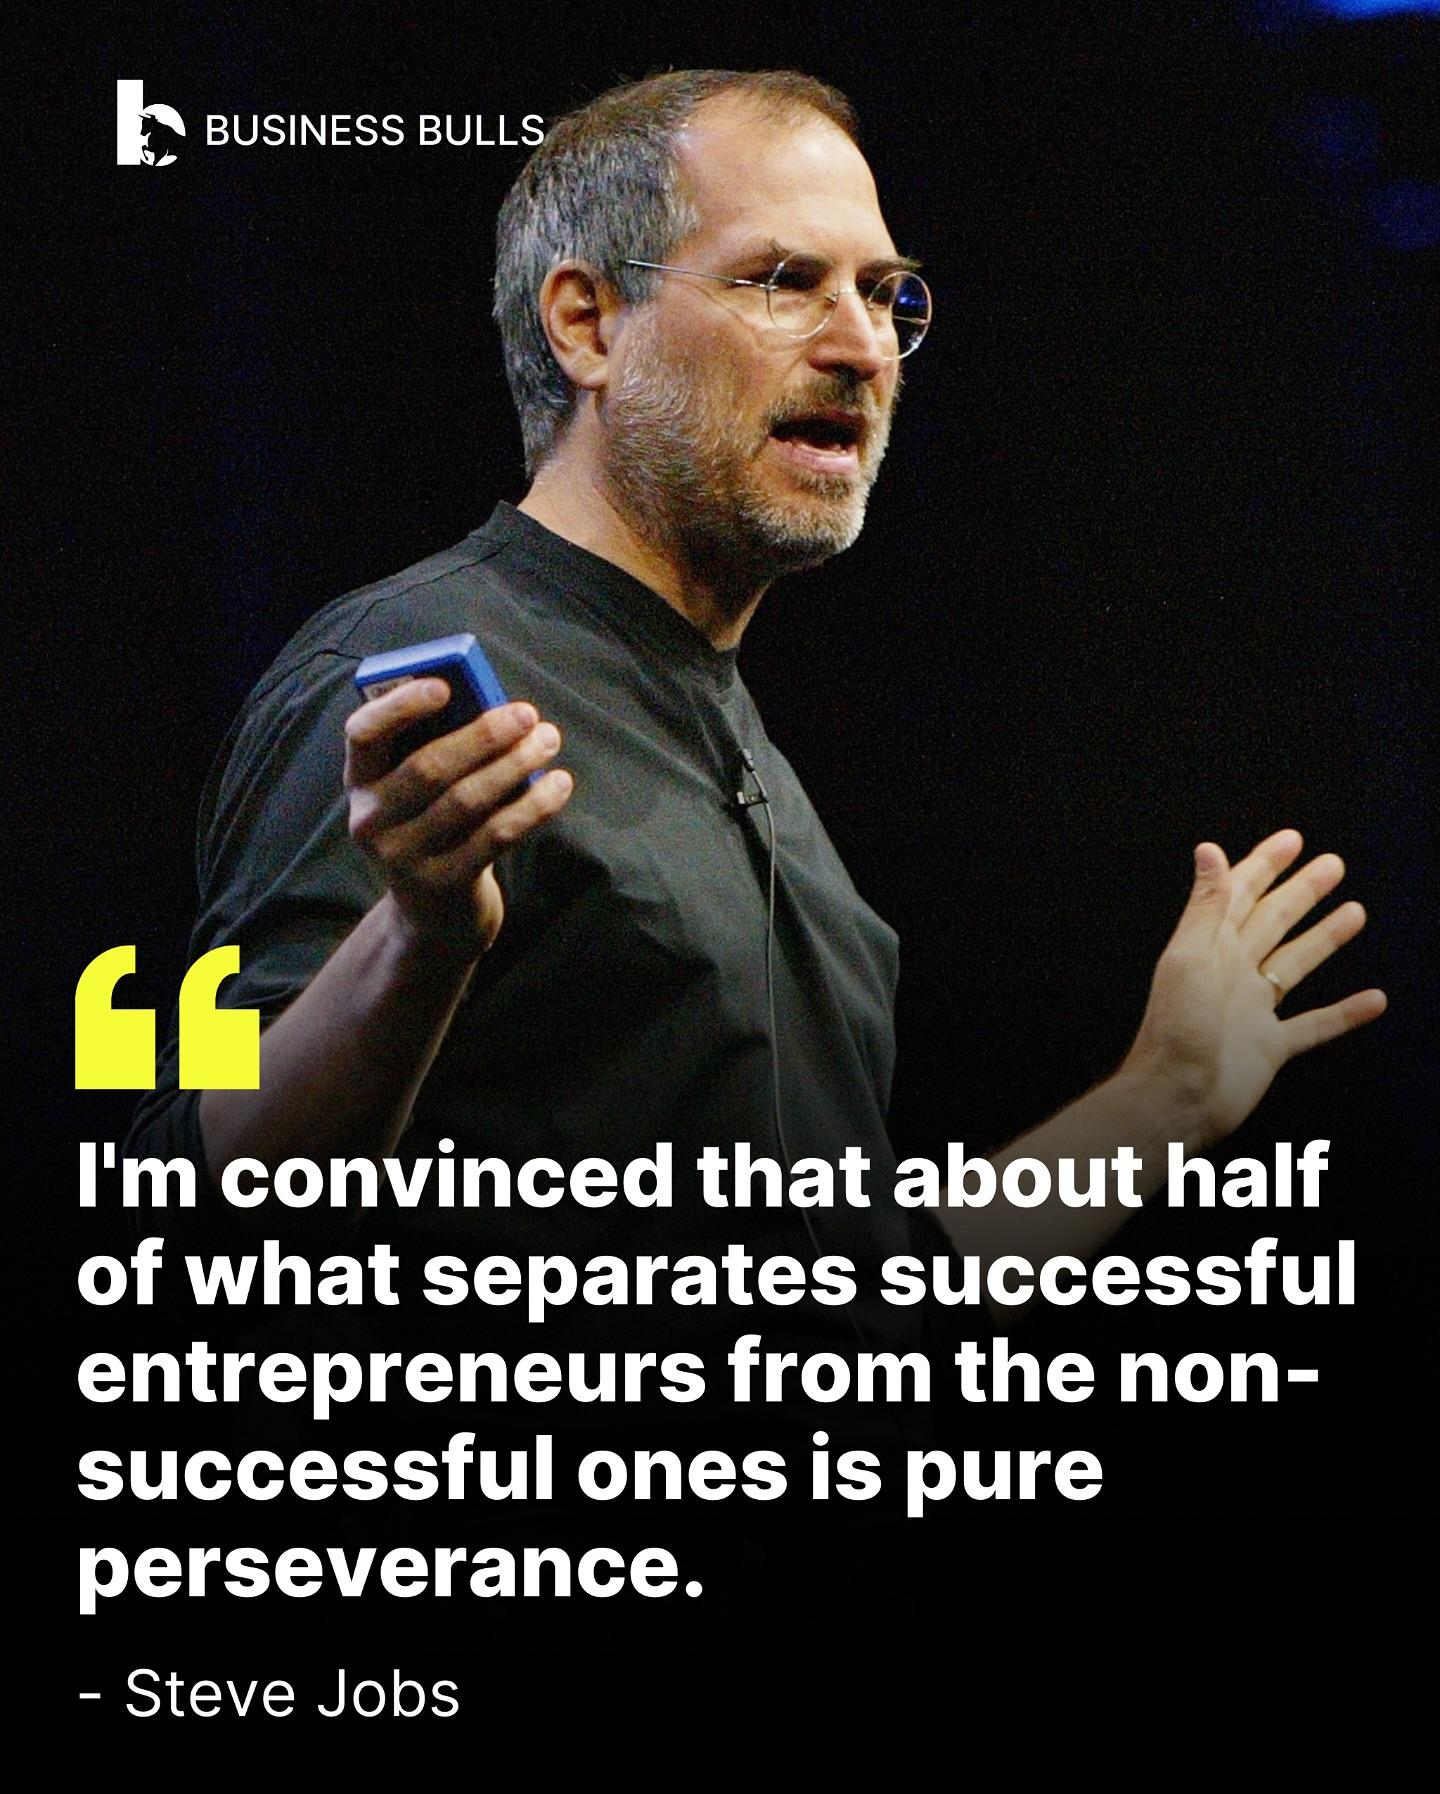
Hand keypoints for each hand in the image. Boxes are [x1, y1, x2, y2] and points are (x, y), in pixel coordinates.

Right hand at [344, 679, 572, 959]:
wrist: (434, 914)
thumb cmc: (437, 827)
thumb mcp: (423, 792)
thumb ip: (444, 750)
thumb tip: (499, 709)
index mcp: (360, 781)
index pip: (362, 733)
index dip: (400, 707)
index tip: (445, 686)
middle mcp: (371, 819)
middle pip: (428, 768)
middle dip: (484, 736)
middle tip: (528, 714)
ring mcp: (402, 857)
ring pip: (466, 801)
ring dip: (515, 765)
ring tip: (549, 740)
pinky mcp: (442, 884)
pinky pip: (494, 836)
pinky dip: (532, 806)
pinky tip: (559, 784)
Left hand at [1121, 829, 1385, 1148]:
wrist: (1177, 1097)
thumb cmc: (1175, 1030)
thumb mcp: (1189, 958)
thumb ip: (1206, 906)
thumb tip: (1209, 850)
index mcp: (1210, 947)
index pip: (1241, 895)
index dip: (1265, 866)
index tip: (1293, 841)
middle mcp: (1232, 973)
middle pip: (1273, 921)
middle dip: (1302, 892)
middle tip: (1333, 865)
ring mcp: (1253, 1010)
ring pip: (1295, 964)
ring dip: (1324, 939)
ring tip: (1355, 912)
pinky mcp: (1270, 1047)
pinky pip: (1316, 1025)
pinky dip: (1345, 1013)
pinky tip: (1374, 999)